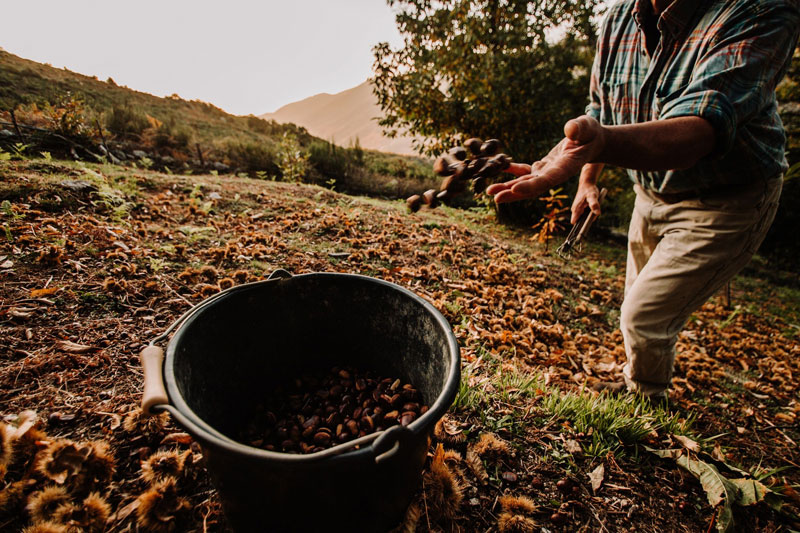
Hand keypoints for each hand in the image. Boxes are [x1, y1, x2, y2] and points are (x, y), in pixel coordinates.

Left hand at [486, 116, 604, 203]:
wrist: (591, 141)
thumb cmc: (591, 132)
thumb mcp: (588, 126)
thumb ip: (579, 128)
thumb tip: (569, 130)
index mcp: (566, 167)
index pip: (547, 179)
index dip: (531, 185)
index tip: (515, 189)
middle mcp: (555, 174)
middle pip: (533, 187)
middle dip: (513, 193)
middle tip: (495, 198)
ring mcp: (547, 172)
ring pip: (526, 183)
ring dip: (508, 187)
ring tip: (489, 191)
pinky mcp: (542, 167)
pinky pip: (524, 171)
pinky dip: (512, 171)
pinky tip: (499, 167)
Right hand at [570, 181, 600, 223]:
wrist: (587, 184)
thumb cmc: (589, 190)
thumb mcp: (593, 196)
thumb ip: (594, 204)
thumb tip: (597, 213)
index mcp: (576, 209)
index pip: (574, 222)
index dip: (579, 226)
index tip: (586, 227)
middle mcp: (575, 211)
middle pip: (582, 221)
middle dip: (589, 219)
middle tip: (594, 211)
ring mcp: (577, 210)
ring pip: (584, 218)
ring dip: (590, 215)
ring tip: (594, 207)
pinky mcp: (580, 209)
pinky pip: (586, 214)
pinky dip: (590, 212)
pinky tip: (592, 207)